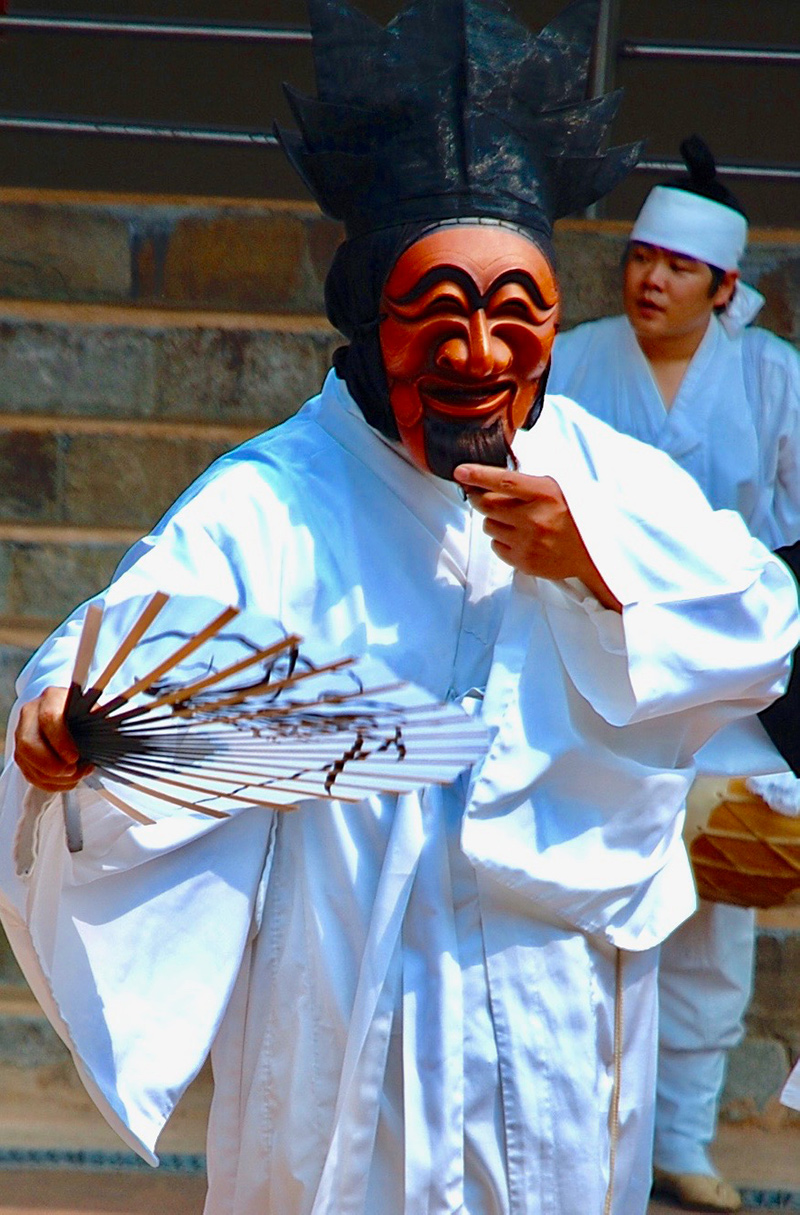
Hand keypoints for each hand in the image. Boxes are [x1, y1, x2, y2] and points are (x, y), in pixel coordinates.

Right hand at [14, 687, 92, 791]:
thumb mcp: (96, 713)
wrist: (75, 719)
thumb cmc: (87, 716)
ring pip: (26, 761)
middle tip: (71, 771)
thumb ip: (100, 721)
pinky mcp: (21, 752)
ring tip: (74, 777)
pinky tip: (66, 781)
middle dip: (51, 765)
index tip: (74, 757)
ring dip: (52, 777)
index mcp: (52, 698)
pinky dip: (49, 783)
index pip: (49, 718)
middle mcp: (32, 713)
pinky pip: (29, 773)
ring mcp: (22, 733)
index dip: (60, 741)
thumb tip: (111, 732)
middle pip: (28, 743)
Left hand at [454, 463, 621, 611]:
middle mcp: (535, 518)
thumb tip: (485, 478)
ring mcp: (528, 542)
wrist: (592, 552)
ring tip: (515, 521)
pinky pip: (495, 546)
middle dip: (479, 498)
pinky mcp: (524, 562)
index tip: (459, 471)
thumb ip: (525, 484)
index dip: (478, 475)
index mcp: (545, 494)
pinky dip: (501, 540)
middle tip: (481, 495)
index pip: (504, 481)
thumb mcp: (556, 489)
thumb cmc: (570, 514)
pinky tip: (519, 538)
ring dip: (494, 521)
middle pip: (487, 505)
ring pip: (488, 526)